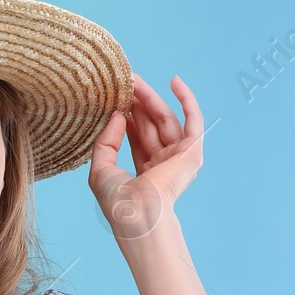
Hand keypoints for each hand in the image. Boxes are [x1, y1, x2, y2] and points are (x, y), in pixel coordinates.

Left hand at [88, 74, 204, 241]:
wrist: (138, 214)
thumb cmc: (118, 201)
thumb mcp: (101, 169)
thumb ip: (106, 141)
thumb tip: (117, 115)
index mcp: (145, 174)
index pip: (137, 138)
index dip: (127, 118)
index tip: (115, 99)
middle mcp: (164, 165)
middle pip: (151, 126)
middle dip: (137, 104)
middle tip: (124, 83)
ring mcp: (179, 158)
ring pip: (166, 120)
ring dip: (151, 99)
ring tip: (135, 81)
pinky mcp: (191, 151)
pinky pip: (193, 120)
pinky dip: (187, 100)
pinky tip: (174, 81)